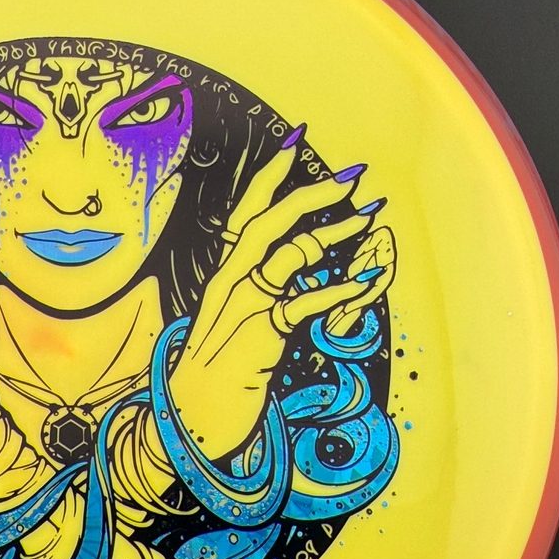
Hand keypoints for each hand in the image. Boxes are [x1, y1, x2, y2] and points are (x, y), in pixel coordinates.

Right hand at [168, 141, 395, 458]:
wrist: (188, 419)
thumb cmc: (213, 375)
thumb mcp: (232, 326)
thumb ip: (258, 295)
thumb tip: (296, 274)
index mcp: (222, 276)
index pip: (245, 213)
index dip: (270, 175)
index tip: (297, 139)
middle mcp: (229, 283)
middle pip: (268, 222)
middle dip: (312, 192)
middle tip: (352, 176)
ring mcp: (242, 306)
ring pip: (289, 253)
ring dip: (334, 232)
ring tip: (369, 219)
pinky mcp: (259, 334)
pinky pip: (303, 301)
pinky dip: (340, 288)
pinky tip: (367, 278)